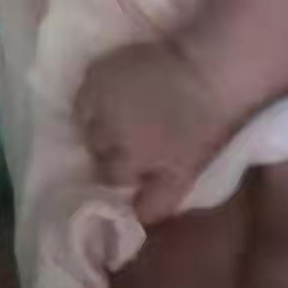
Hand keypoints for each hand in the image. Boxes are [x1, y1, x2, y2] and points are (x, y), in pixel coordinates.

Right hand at [75, 42, 229, 224]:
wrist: (204, 71)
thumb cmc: (200, 126)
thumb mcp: (184, 174)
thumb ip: (156, 200)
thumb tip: (133, 216)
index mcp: (127, 158)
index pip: (108, 177)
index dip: (120, 173)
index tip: (131, 167)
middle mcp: (105, 129)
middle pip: (94, 149)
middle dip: (106, 148)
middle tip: (125, 140)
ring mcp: (98, 97)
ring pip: (83, 121)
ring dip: (95, 124)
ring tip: (114, 119)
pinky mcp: (96, 71)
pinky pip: (83, 94)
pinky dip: (91, 100)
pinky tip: (109, 98)